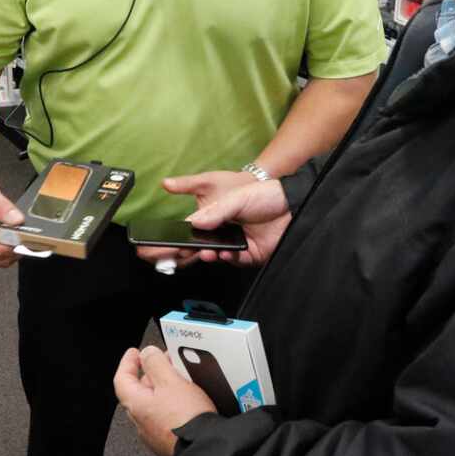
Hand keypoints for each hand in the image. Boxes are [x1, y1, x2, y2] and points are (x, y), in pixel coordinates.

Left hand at [114, 345, 215, 455]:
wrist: (203, 448)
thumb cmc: (185, 418)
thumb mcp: (170, 380)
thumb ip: (156, 363)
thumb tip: (147, 353)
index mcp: (136, 404)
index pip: (122, 379)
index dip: (128, 362)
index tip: (134, 353)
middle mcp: (141, 421)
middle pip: (139, 391)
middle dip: (150, 373)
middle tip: (164, 361)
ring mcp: (154, 433)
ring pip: (154, 404)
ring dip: (163, 388)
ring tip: (179, 379)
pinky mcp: (169, 440)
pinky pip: (166, 416)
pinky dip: (173, 404)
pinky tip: (187, 401)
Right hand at [134, 171, 257, 269]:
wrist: (294, 202)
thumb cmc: (266, 194)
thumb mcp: (237, 196)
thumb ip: (216, 211)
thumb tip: (194, 223)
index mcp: (216, 216)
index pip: (189, 230)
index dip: (174, 238)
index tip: (159, 244)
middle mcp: (224, 231)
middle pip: (198, 247)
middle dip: (185, 252)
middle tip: (174, 253)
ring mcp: (237, 244)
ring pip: (214, 256)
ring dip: (205, 255)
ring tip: (203, 251)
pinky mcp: (250, 255)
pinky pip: (234, 261)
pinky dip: (227, 258)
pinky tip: (223, 253)